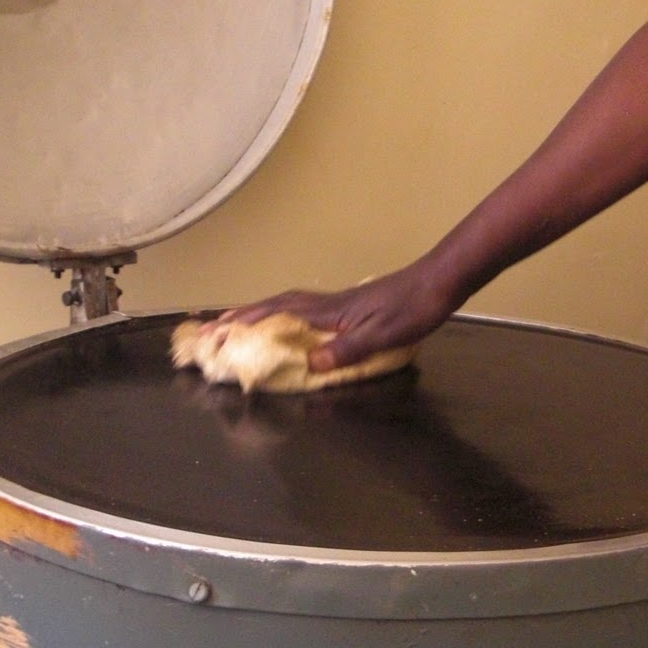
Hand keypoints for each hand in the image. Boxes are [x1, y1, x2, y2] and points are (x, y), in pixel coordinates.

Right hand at [222, 261, 458, 372]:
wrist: (437, 283)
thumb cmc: (412, 309)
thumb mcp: (382, 335)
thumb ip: (346, 350)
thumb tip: (310, 363)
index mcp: (328, 312)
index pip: (275, 316)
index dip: (244, 324)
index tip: (214, 332)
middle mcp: (325, 304)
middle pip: (272, 306)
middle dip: (239, 317)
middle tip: (211, 327)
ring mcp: (335, 303)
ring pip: (285, 304)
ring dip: (257, 312)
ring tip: (236, 322)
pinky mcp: (347, 305)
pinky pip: (302, 308)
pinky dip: (282, 313)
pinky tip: (285, 322)